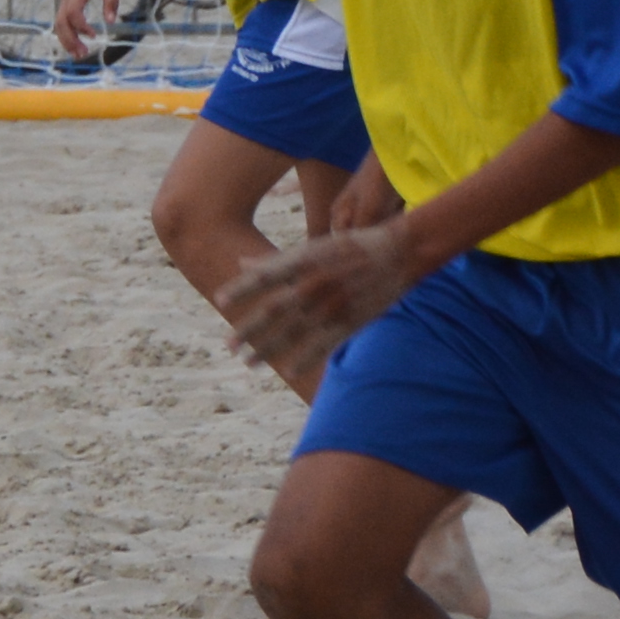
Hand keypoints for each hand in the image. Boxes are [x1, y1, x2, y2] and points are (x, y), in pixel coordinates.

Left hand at [224, 220, 421, 378]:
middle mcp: (315, 283)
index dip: (241, 289)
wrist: (399, 252)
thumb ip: (276, 261)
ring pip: (294, 332)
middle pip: (274, 310)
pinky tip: (287, 371)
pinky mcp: (351, 320)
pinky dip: (305, 358)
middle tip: (228, 346)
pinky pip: (323, 344)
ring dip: (269, 349)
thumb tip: (241, 264)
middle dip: (249, 329)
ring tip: (248, 363)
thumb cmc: (350, 248)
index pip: (265, 277)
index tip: (219, 301)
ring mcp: (333, 304)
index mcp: (304, 262)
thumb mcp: (312, 247)